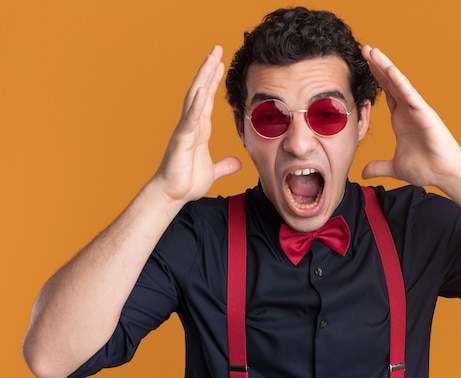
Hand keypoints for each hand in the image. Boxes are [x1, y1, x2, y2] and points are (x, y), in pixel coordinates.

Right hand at [154, 45, 241, 202]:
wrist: (173, 195)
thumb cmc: (187, 181)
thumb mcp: (213, 171)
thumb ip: (225, 165)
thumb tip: (237, 162)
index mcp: (200, 129)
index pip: (207, 99)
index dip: (213, 81)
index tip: (220, 63)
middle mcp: (192, 125)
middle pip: (201, 91)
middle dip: (208, 70)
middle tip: (216, 49)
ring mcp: (185, 130)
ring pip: (194, 99)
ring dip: (203, 78)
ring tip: (210, 59)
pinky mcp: (181, 141)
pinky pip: (189, 120)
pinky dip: (195, 105)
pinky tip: (201, 90)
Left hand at [361, 45, 460, 190]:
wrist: (445, 174)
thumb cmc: (426, 168)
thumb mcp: (395, 167)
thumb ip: (379, 166)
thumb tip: (363, 172)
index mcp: (400, 119)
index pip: (386, 93)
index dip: (376, 78)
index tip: (363, 64)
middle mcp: (408, 111)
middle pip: (390, 83)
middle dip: (377, 66)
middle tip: (364, 48)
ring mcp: (417, 111)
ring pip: (399, 84)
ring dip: (386, 67)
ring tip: (373, 52)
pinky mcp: (425, 115)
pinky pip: (410, 96)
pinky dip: (400, 83)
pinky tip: (389, 70)